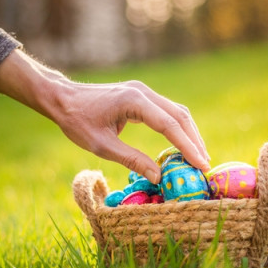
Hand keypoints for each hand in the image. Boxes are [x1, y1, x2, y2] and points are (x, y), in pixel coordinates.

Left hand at [0, 50, 209, 182]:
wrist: (62, 98)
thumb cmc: (77, 122)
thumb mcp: (103, 146)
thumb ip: (132, 160)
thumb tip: (159, 176)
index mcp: (133, 101)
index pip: (169, 125)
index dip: (187, 146)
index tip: (201, 165)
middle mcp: (142, 92)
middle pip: (179, 115)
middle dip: (194, 140)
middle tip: (205, 165)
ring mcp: (142, 91)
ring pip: (175, 111)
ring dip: (188, 133)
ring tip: (198, 157)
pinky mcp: (139, 95)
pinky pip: (165, 110)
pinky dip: (176, 127)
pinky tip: (181, 144)